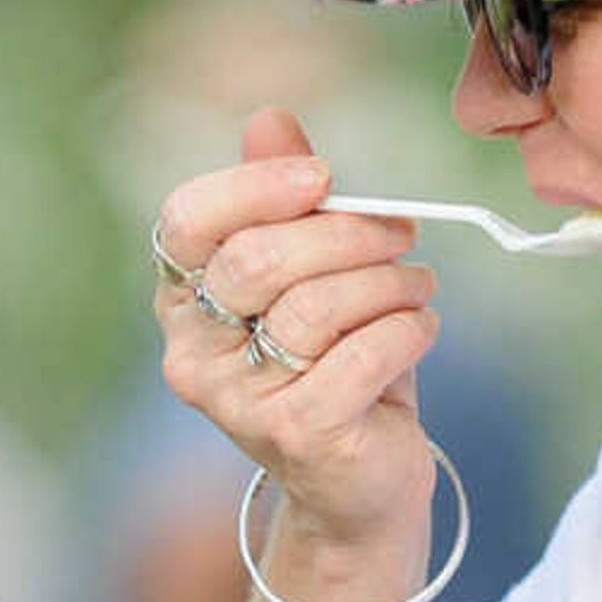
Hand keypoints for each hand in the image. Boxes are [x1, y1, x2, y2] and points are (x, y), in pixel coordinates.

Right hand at [150, 108, 444, 569]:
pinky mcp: (298, 434)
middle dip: (346, 232)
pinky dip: (407, 329)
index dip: (255, 186)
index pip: (188, 221)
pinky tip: (418, 329)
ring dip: (388, 281)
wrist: (361, 483)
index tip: (323, 178)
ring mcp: (239, 403)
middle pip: (258, 258)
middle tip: (399, 234)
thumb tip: (270, 118)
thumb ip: (286, 199)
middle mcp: (193, 355)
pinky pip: (362, 354)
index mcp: (183, 301)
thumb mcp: (312, 272)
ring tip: (416, 286)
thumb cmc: (335, 364)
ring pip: (317, 305)